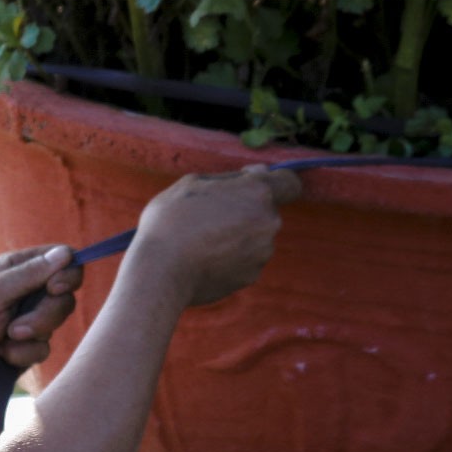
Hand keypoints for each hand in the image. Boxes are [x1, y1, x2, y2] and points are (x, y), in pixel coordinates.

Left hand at [0, 244, 83, 410]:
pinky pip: (44, 349)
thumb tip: (66, 254)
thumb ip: (30, 274)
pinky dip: (23, 354)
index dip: (65, 271)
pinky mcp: (27, 348)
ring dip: (31, 334)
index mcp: (12, 269)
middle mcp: (23, 292)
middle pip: (63, 294)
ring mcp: (27, 320)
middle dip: (46, 313)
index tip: (55, 287)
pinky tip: (1, 356)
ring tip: (4, 340)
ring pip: (55, 322)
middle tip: (18, 326)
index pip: (57, 259)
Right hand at [130, 165, 302, 307]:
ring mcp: (262, 252)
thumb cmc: (171, 221)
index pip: (290, 183)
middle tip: (209, 216)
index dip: (275, 183)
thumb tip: (257, 175)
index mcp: (257, 192)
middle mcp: (268, 222)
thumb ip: (230, 178)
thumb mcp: (193, 183)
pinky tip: (204, 259)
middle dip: (245, 211)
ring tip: (202, 241)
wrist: (161, 272)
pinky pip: (246, 260)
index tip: (252, 187)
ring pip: (255, 237)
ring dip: (237, 236)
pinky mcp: (251, 276)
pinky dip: (230, 259)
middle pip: (266, 211)